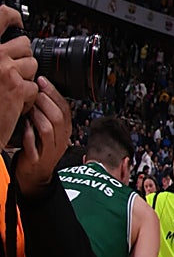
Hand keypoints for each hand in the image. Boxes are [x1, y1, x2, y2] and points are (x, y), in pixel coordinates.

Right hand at [0, 6, 36, 141]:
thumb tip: (8, 44)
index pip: (0, 15)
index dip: (11, 16)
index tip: (15, 21)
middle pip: (24, 45)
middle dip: (23, 60)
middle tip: (11, 75)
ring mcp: (4, 70)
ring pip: (32, 66)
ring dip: (25, 80)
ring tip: (8, 92)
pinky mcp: (16, 87)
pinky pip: (33, 87)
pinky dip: (27, 98)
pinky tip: (11, 104)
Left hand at [13, 77, 71, 194]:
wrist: (34, 175)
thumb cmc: (36, 149)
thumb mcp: (45, 129)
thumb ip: (45, 113)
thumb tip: (37, 90)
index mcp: (65, 129)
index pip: (66, 106)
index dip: (54, 92)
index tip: (42, 80)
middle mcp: (62, 138)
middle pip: (60, 115)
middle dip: (46, 99)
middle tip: (33, 90)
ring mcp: (53, 148)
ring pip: (50, 126)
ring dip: (38, 113)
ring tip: (27, 105)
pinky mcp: (42, 157)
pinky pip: (39, 140)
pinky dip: (31, 129)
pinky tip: (24, 123)